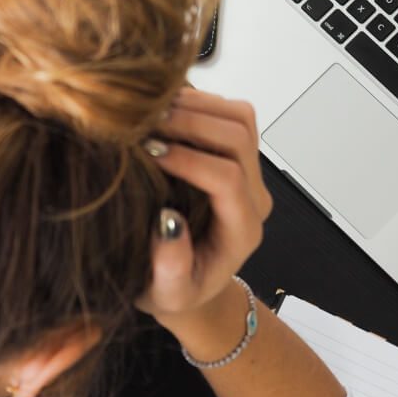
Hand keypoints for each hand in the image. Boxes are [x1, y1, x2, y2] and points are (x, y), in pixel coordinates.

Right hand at [135, 89, 272, 324]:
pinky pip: (228, 113)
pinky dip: (197, 101)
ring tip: (151, 112)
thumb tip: (167, 222)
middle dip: (191, 122)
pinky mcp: (235, 154)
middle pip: (239, 137)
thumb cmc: (175, 290)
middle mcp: (253, 196)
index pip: (227, 179)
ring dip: (196, 106)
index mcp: (242, 230)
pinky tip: (161, 110)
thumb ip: (171, 268)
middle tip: (145, 123)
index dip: (189, 160)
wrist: (189, 282)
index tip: (149, 153)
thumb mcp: (167, 294)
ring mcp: (248, 171)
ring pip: (239, 117)